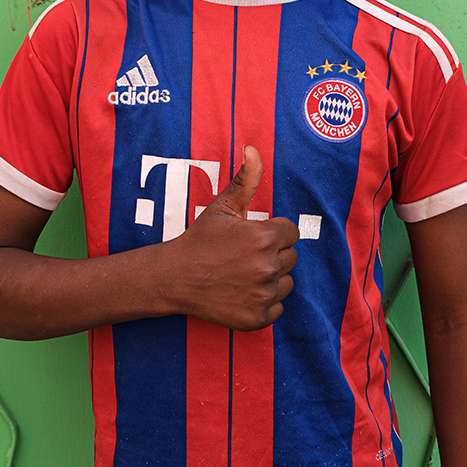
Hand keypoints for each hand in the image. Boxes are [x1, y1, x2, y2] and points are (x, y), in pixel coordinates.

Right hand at [168, 146, 299, 330]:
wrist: (175, 278)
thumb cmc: (200, 239)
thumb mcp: (222, 207)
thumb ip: (245, 179)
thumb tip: (253, 149)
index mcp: (265, 237)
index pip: (291, 233)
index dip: (273, 233)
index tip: (252, 238)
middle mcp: (268, 266)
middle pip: (291, 258)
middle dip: (273, 255)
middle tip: (244, 256)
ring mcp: (264, 294)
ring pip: (286, 283)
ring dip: (271, 279)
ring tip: (243, 273)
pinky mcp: (258, 317)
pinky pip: (277, 307)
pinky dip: (263, 302)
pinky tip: (242, 292)